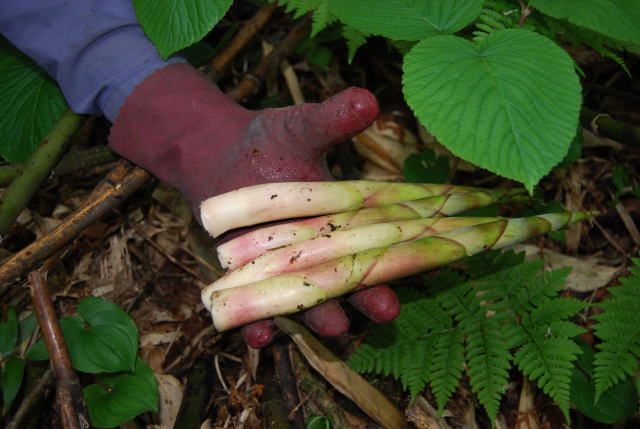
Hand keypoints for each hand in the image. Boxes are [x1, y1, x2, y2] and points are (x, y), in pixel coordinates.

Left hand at [109, 63, 399, 346]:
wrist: (217, 155)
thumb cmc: (267, 140)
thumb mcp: (301, 126)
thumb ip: (332, 118)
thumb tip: (369, 98)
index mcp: (344, 216)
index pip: (378, 239)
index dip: (399, 254)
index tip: (425, 264)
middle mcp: (320, 248)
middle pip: (349, 277)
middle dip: (369, 296)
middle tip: (387, 311)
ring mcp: (286, 266)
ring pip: (307, 300)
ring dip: (319, 317)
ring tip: (334, 328)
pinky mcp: (251, 277)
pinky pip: (255, 309)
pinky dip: (256, 326)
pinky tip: (259, 337)